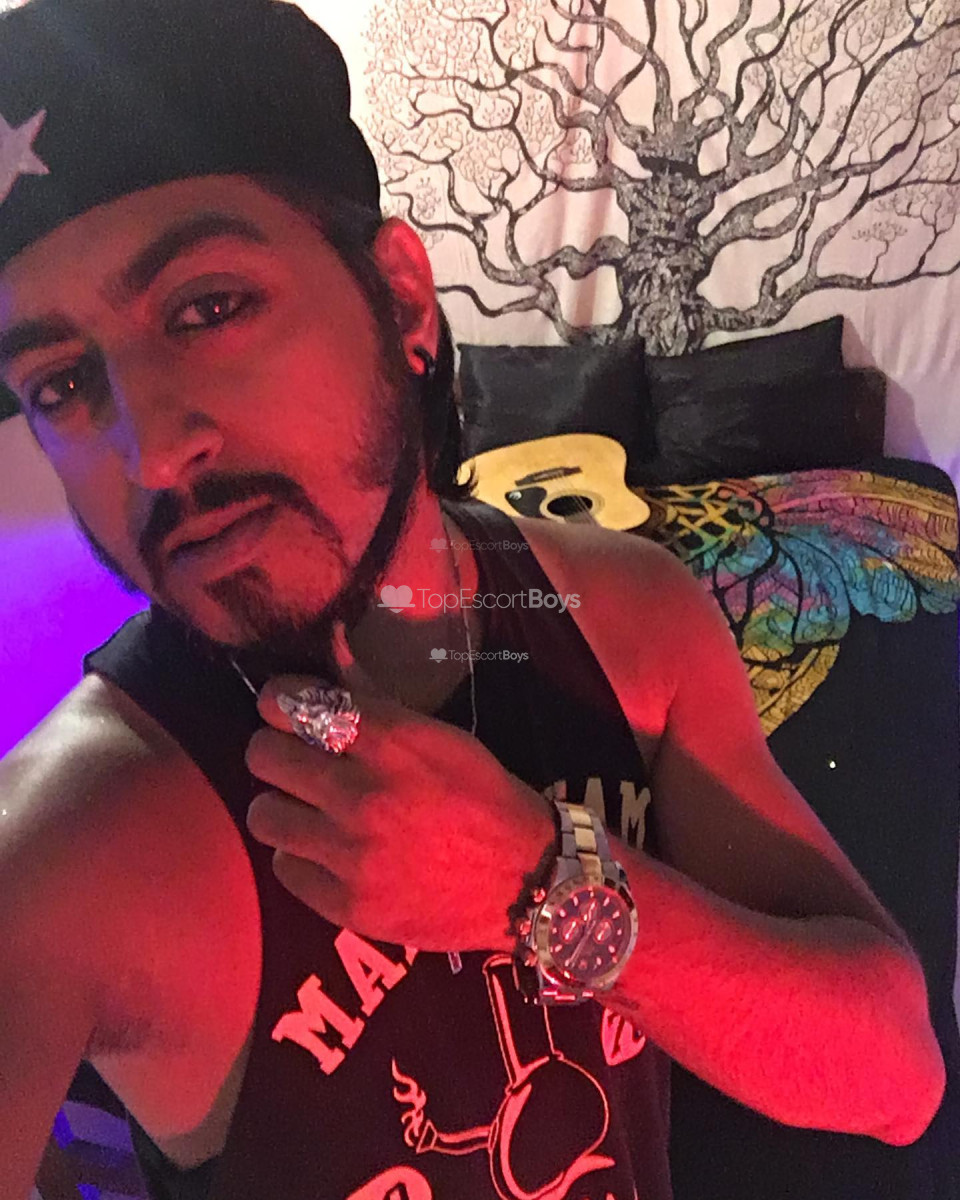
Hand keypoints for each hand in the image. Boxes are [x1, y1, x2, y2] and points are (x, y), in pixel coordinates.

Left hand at [244, 626, 555, 951]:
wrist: (523, 878)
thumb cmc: (479, 794)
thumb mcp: (436, 735)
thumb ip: (372, 694)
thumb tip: (331, 639)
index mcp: (390, 744)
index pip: (291, 705)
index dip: (279, 701)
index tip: (284, 707)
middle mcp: (363, 795)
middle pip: (263, 755)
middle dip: (275, 750)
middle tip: (295, 760)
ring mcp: (352, 854)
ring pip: (262, 814)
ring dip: (282, 806)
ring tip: (308, 810)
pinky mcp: (346, 904)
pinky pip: (283, 867)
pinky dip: (302, 857)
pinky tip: (329, 852)